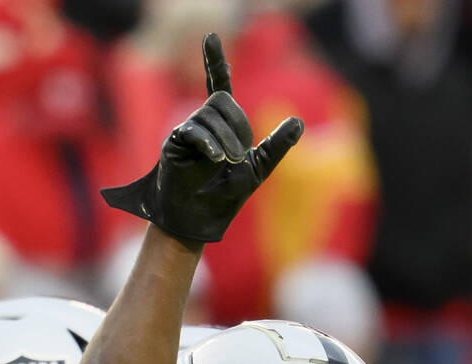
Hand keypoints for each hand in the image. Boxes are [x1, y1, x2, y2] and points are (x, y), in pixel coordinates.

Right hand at [100, 33, 303, 242]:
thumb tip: (298, 121)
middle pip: (221, 100)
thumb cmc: (227, 195)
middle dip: (237, 125)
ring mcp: (186, 131)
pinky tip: (216, 158)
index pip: (218, 85)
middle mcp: (201, 122)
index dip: (215, 61)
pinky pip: (192, 131)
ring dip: (226, 140)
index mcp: (221, 124)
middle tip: (240, 154)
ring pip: (209, 114)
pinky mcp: (173, 144)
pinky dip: (208, 143)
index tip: (211, 36)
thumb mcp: (260, 168)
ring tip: (228, 162)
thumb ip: (277, 145)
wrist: (202, 218)